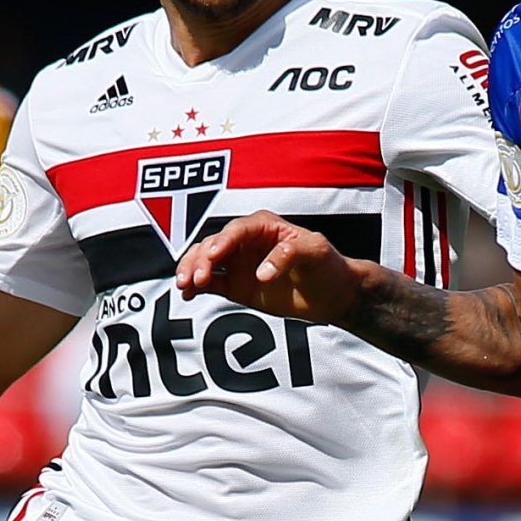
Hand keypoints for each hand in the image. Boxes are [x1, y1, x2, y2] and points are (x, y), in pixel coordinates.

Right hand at [177, 211, 367, 322]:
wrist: (334, 294)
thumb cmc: (328, 266)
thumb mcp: (316, 253)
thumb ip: (289, 255)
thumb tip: (260, 274)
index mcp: (265, 226)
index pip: (238, 229)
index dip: (223, 241)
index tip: (213, 257)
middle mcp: (246, 241)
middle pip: (214, 244)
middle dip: (200, 259)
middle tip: (195, 278)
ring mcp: (238, 262)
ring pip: (205, 261)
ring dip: (192, 270)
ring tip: (186, 287)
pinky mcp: (235, 284)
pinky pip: (209, 282)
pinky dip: (195, 286)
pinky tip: (187, 294)